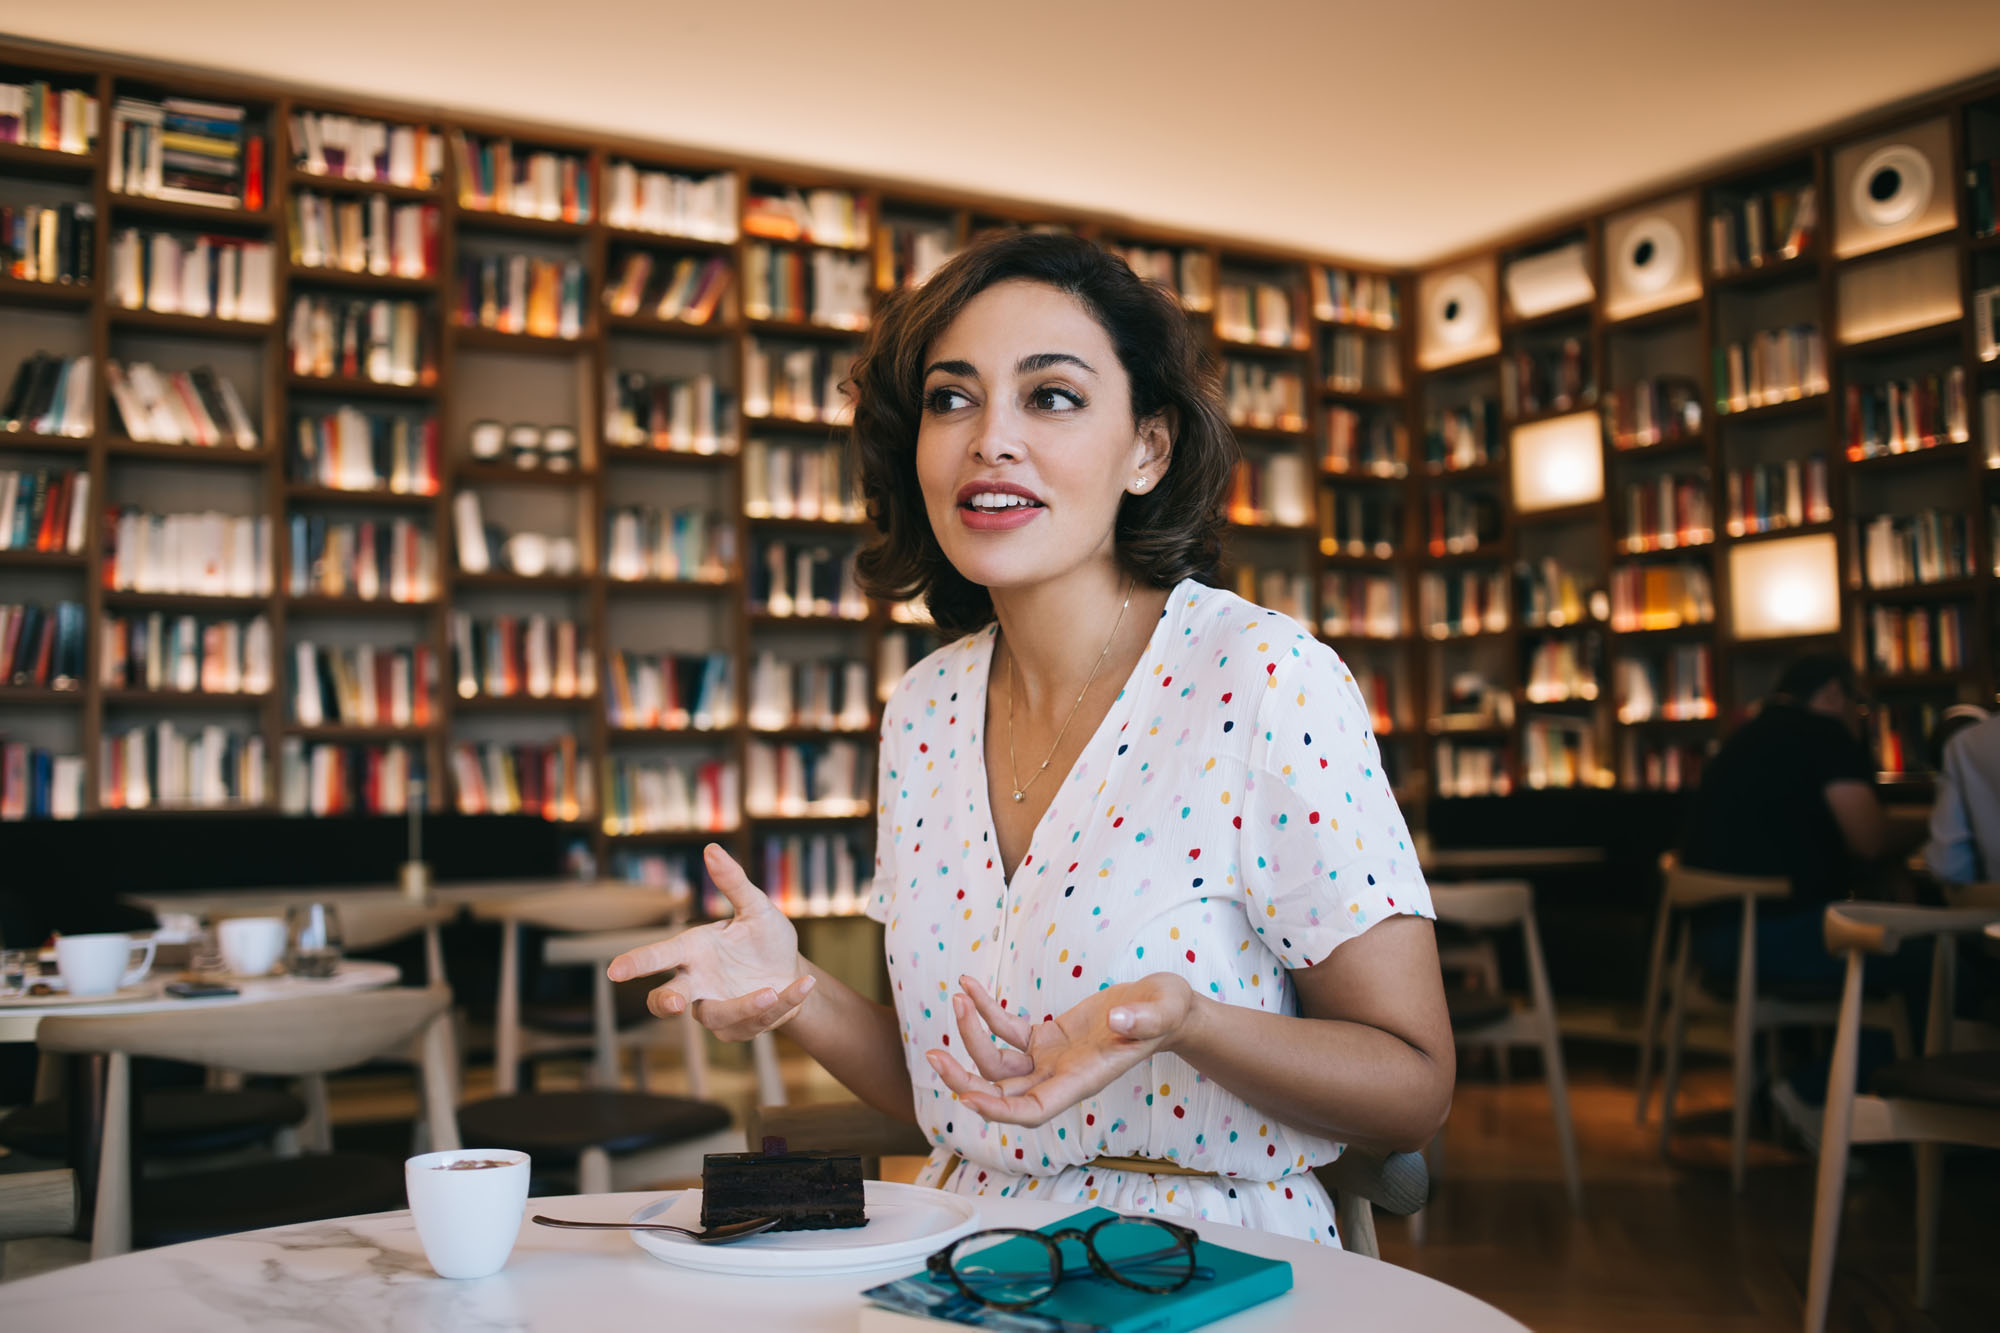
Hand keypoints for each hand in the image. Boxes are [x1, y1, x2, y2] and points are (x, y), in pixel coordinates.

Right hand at [606, 844, 813, 1041]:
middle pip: (668, 998)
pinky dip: (784, 1002)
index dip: (637, 963)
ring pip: (716, 1016)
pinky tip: (803, 985)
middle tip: (677, 1002)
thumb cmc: (764, 940)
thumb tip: (712, 847)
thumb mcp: (755, 908)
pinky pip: (757, 1020)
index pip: (660, 956)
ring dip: (742, 1006)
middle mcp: (699, 982)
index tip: (615, 972)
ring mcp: (717, 1007)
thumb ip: (734, 883)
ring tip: (770, 991)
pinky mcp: (741, 1027)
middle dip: (667, 1002)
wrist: (792, 971)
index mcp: (695, 951)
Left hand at [925, 973, 1196, 1127]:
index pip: (1033, 1111)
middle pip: (1003, 1092)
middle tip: (933, 1057)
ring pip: (998, 1064)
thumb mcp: (1163, 1010)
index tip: (967, 1098)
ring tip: (957, 998)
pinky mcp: (1047, 1038)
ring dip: (971, 1036)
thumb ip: (1144, 1019)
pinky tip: (970, 986)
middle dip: (965, 1079)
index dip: (999, 1111)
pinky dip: (986, 1012)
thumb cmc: (1168, 1011)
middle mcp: (1062, 1076)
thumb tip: (1117, 1019)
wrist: (1166, 1006)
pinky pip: (1008, 1031)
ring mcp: (1051, 1059)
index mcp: (1084, 1079)